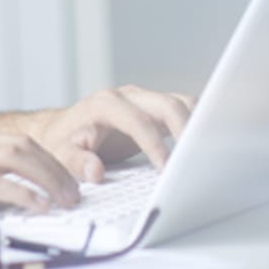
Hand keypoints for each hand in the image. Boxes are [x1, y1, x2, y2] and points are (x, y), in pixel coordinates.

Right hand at [0, 130, 81, 222]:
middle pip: (21, 145)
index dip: (46, 158)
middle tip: (74, 192)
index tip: (63, 180)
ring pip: (12, 157)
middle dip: (54, 167)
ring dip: (45, 178)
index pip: (13, 141)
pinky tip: (34, 205)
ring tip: (63, 200)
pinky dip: (19, 192)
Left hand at [32, 85, 195, 182]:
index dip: (155, 145)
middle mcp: (128, 97)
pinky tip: (204, 144)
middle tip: (197, 159)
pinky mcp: (155, 110)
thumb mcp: (60, 153)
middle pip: (167, 104)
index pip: (138, 122)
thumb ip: (76, 162)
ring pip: (181, 103)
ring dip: (197, 124)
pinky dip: (197, 123)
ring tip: (208, 151)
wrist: (62, 129)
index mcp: (106, 104)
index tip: (167, 169)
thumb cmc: (62, 141)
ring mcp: (144, 100)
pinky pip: (183, 110)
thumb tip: (95, 172)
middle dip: (186, 129)